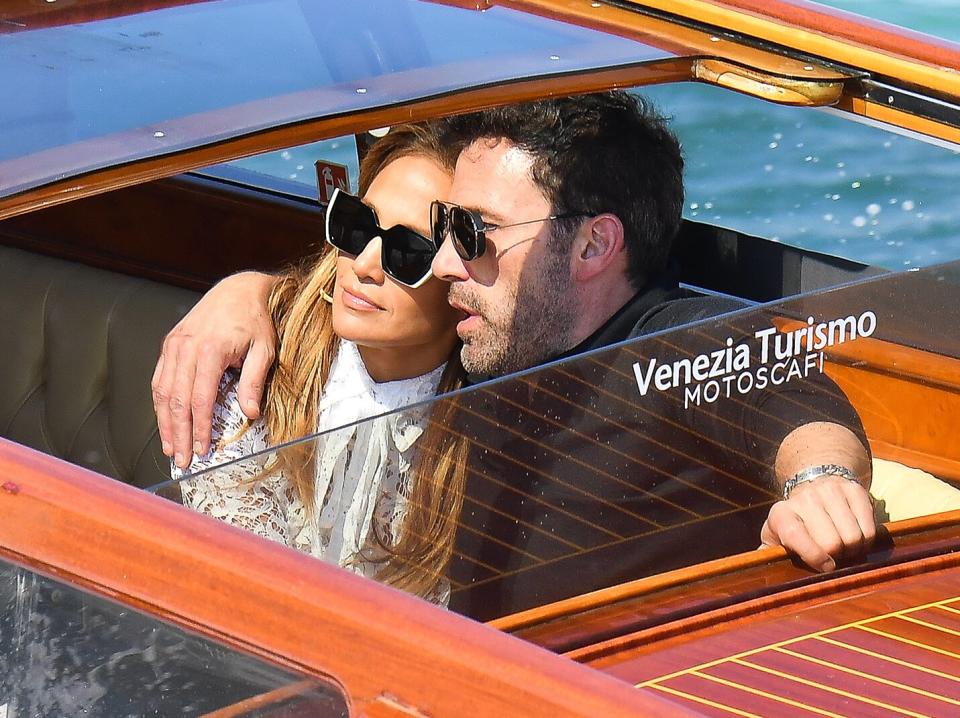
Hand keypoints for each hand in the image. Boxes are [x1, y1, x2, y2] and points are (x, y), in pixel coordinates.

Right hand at [152, 271, 277, 467]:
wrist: (239, 289)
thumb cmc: (255, 319)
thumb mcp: (264, 348)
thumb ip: (254, 380)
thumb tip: (250, 413)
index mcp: (210, 350)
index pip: (200, 399)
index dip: (200, 428)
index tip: (202, 450)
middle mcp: (186, 348)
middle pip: (176, 400)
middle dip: (179, 434)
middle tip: (182, 460)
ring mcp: (174, 345)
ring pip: (162, 392)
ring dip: (164, 423)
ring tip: (170, 448)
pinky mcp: (170, 344)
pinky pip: (159, 379)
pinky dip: (160, 404)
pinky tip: (165, 422)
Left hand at [760, 473, 875, 571]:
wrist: (813, 486)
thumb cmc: (794, 523)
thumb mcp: (775, 536)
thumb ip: (767, 555)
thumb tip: (758, 573)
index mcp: (781, 513)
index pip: (796, 535)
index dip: (813, 555)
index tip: (826, 567)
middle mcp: (805, 499)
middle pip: (832, 542)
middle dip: (837, 557)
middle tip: (836, 558)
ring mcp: (830, 492)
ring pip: (853, 536)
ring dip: (855, 550)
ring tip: (846, 548)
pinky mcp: (854, 490)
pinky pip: (870, 526)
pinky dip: (868, 539)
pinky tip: (858, 537)